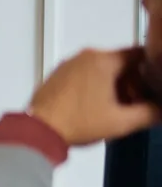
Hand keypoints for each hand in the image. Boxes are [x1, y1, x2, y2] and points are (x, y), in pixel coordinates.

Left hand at [27, 47, 161, 147]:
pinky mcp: (58, 76)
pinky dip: (96, 86)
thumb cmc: (74, 123)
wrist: (38, 132)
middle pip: (121, 63)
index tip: (153, 84)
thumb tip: (159, 110)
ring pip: (103, 69)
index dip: (152, 70)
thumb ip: (150, 113)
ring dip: (115, 86)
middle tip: (136, 103)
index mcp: (103, 60)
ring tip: (116, 109)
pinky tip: (97, 107)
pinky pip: (85, 75)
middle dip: (133, 82)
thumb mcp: (122, 121)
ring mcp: (69, 65)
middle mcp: (84, 57)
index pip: (139, 54)